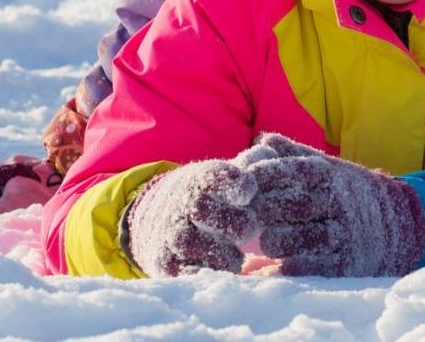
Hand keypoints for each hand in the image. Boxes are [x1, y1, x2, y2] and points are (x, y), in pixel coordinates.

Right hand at [122, 159, 257, 275]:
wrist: (154, 220)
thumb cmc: (204, 197)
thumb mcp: (219, 177)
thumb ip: (248, 165)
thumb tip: (270, 150)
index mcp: (200, 180)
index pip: (216, 176)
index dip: (238, 183)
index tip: (249, 192)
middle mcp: (182, 205)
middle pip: (212, 213)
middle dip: (239, 224)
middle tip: (249, 228)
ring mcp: (171, 235)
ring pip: (204, 247)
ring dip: (228, 255)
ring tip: (235, 254)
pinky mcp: (165, 264)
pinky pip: (191, 273)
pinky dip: (210, 273)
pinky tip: (219, 268)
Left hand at [241, 133, 424, 276]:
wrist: (399, 224)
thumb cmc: (349, 193)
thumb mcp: (329, 170)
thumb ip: (295, 156)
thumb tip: (261, 140)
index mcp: (330, 176)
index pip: (294, 170)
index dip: (266, 174)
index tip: (243, 181)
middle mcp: (338, 201)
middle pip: (295, 204)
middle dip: (264, 210)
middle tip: (240, 216)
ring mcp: (345, 233)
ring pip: (304, 236)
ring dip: (277, 240)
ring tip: (262, 242)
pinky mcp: (348, 262)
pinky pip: (319, 265)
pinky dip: (296, 267)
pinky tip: (279, 267)